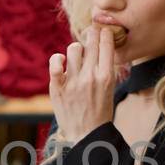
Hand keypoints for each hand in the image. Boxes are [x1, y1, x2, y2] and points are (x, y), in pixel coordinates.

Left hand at [50, 26, 117, 142]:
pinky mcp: (57, 87)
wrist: (86, 135)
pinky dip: (58, 59)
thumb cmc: (99, 112)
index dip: (104, 33)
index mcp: (106, 77)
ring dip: (76, 49)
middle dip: (91, 34)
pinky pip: (55, 62)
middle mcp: (90, 76)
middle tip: (90, 33)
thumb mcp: (109, 89)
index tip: (102, 30)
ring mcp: (73, 81)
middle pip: (91, 43)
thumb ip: (105, 69)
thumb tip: (100, 48)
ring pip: (73, 48)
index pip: (107, 45)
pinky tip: (61, 62)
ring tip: (76, 56)